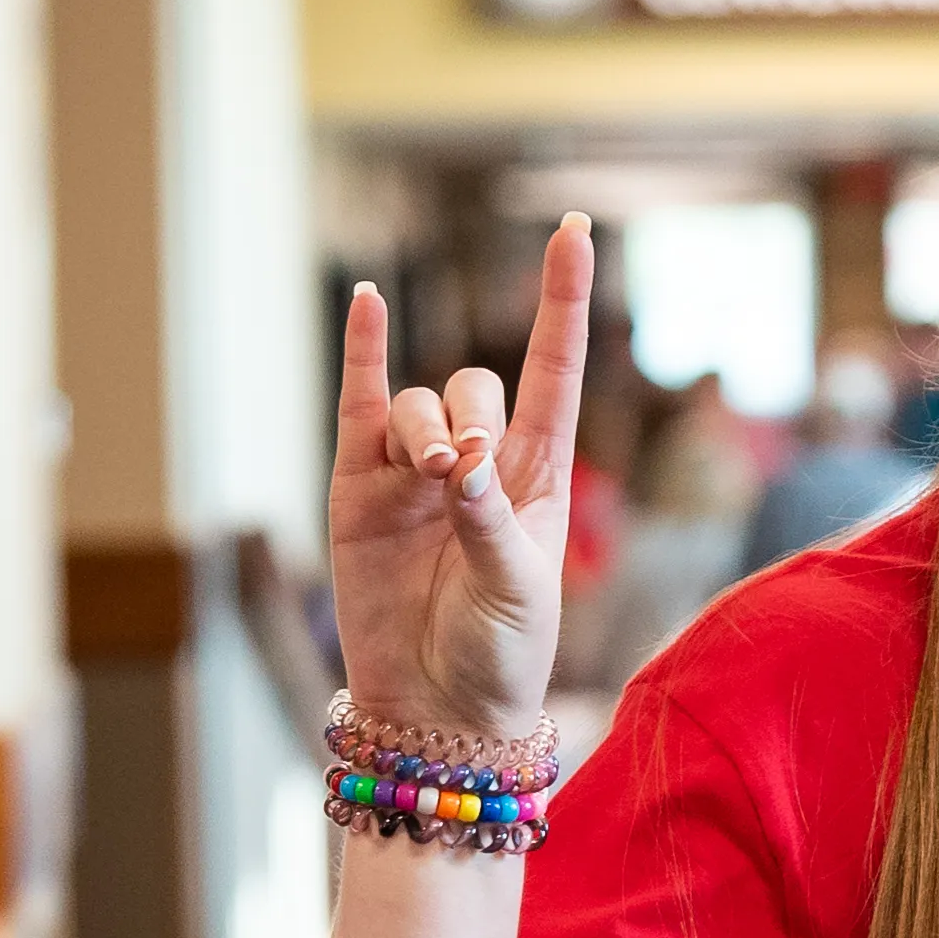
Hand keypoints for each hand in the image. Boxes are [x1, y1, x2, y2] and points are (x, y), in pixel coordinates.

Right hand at [328, 215, 592, 735]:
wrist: (437, 709)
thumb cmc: (499, 653)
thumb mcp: (516, 591)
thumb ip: (489, 522)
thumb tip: (460, 461)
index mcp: (537, 475)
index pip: (555, 369)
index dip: (564, 301)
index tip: (578, 228)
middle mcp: (478, 460)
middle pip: (478, 385)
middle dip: (471, 416)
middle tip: (462, 474)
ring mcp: (414, 471)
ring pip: (419, 403)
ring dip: (424, 428)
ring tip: (431, 480)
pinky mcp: (359, 489)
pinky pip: (359, 405)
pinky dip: (362, 352)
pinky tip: (367, 302)